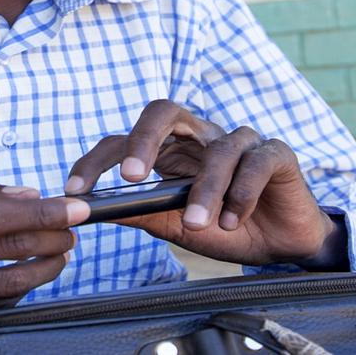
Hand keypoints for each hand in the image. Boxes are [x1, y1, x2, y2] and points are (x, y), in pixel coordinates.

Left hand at [64, 100, 344, 268]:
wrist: (280, 245)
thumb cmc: (224, 227)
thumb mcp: (173, 224)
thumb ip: (138, 212)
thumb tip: (89, 209)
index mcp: (170, 149)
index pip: (125, 140)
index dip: (96, 160)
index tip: (75, 189)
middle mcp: (200, 136)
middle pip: (165, 111)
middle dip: (143, 140)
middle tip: (132, 178)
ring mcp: (239, 141)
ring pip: (216, 149)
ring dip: (205, 191)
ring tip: (198, 225)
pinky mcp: (275, 153)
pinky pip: (255, 161)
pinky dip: (241, 192)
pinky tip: (233, 220)